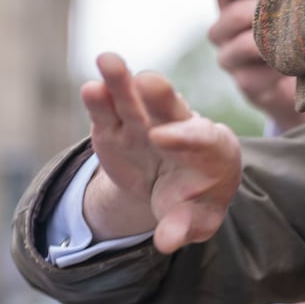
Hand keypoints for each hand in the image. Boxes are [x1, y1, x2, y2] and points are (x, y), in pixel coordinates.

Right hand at [80, 52, 241, 253]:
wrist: (176, 190)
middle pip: (172, 108)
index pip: (203, 138)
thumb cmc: (196, 203)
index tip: (163, 138)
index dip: (186, 136)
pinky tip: (91, 87)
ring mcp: (146, 125)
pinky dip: (100, 100)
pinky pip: (109, 112)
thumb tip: (166, 243)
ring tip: (108, 61)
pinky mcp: (116, 129)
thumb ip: (185, 227)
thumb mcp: (197, 220)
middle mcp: (180, 129)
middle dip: (161, 96)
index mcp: (213, 149)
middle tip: (148, 82)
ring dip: (122, 81)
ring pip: (136, 100)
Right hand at [207, 0, 304, 130]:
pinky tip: (295, 66)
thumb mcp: (290, 13)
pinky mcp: (246, 84)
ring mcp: (231, 60)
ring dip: (268, 41)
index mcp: (231, 5)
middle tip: (287, 12)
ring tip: (292, 39)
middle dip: (259, 11)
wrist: (297, 87)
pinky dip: (277, 67)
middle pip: (230, 14)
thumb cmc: (295, 38)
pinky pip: (255, 73)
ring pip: (241, 45)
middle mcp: (224, 32)